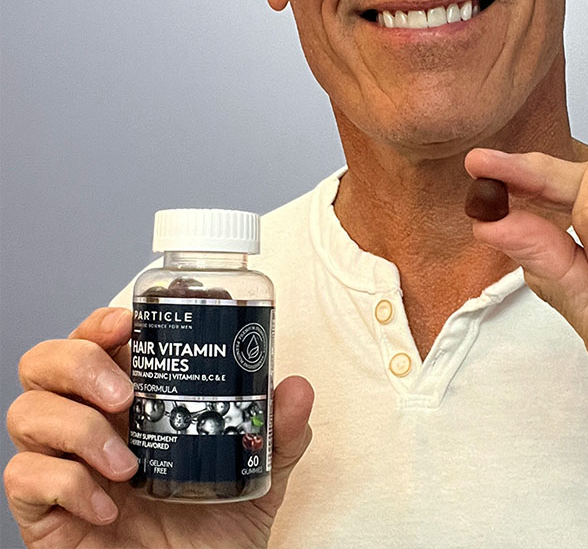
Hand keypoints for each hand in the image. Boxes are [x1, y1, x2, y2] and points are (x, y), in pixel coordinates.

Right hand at [4, 307, 312, 548]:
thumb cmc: (210, 532)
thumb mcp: (255, 475)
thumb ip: (278, 433)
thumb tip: (297, 389)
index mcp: (130, 400)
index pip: (94, 340)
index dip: (100, 322)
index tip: (128, 321)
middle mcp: (88, 424)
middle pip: (45, 362)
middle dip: (79, 363)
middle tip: (126, 394)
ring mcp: (61, 466)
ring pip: (27, 412)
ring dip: (77, 428)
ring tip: (127, 463)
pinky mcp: (43, 514)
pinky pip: (24, 478)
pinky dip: (67, 485)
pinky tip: (108, 507)